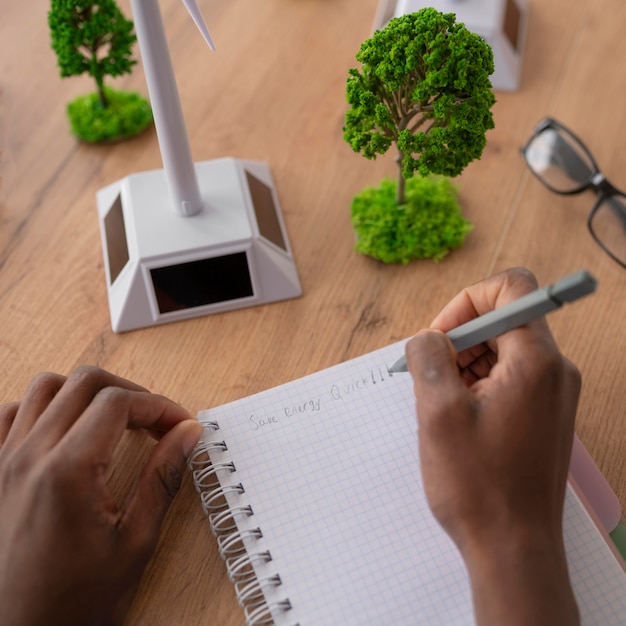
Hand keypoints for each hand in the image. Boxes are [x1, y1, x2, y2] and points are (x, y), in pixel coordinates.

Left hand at [0, 367, 202, 625]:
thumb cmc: (74, 602)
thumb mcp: (134, 542)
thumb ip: (163, 476)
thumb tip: (187, 433)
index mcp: (68, 472)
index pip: (119, 403)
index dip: (159, 406)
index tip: (179, 423)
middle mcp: (29, 457)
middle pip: (85, 382)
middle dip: (130, 393)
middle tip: (154, 420)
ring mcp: (3, 461)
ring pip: (46, 387)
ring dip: (86, 393)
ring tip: (112, 420)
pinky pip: (10, 412)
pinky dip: (42, 408)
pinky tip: (64, 431)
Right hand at [405, 268, 580, 625]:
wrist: (513, 549)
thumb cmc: (479, 486)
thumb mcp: (437, 412)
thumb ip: (428, 357)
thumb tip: (427, 338)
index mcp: (537, 361)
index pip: (511, 289)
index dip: (467, 301)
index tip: (440, 336)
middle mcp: (555, 371)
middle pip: (505, 319)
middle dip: (460, 338)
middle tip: (430, 374)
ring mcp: (553, 394)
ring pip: (504, 350)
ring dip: (466, 363)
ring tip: (440, 401)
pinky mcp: (544, 414)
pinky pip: (510, 377)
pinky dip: (479, 384)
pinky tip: (457, 416)